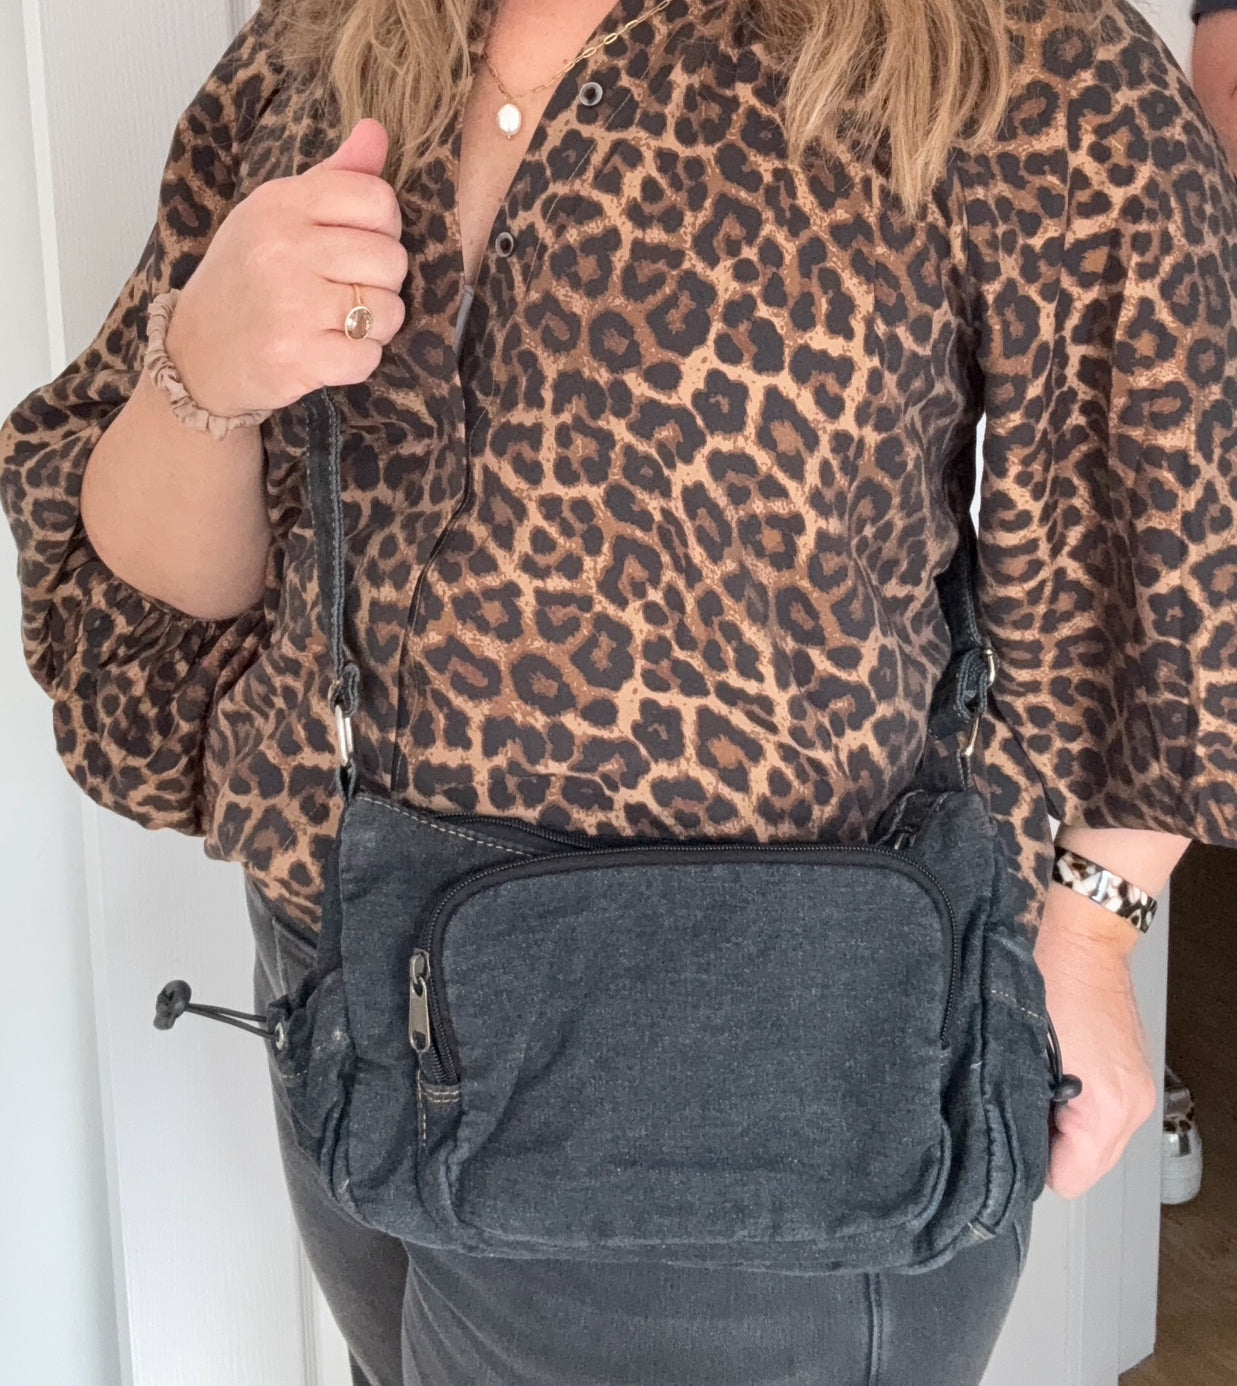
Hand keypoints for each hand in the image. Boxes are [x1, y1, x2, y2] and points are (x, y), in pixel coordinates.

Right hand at [166, 118, 407, 415]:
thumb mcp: (276, 215)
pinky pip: (368, 356)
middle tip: (346, 291)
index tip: (360, 244)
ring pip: (387, 310)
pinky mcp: (297, 357)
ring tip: (337, 322)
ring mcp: (290, 305)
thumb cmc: (245, 279)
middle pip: (391, 258)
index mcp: (280, 204)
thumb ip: (333, 178)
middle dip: (382, 282)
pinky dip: (358, 360)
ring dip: (374, 325)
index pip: (377, 199)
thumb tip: (377, 132)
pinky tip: (327, 351)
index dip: (384, 227)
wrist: (195, 353)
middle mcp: (283, 248)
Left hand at [1035, 887, 1158, 1199]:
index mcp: (1106, 1109)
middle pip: (1086, 1167)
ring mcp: (1137, 1092)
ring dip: (1064, 1124)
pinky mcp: (1134, 1077)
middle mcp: (1132, 1107)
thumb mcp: (1019, 1052)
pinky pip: (1104, 1117)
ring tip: (1037, 1083)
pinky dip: (1079, 1106)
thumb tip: (1004, 1143)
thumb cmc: (1048, 980)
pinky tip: (1057, 1074)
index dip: (1031, 1159)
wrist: (1084, 940)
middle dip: (1049, 1144)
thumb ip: (1019, 1107)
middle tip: (1020, 1102)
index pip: (1067, 1179)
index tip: (1010, 1128)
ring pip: (1095, 1143)